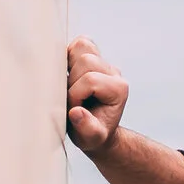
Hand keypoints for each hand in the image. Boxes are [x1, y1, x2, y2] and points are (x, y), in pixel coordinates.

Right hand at [66, 37, 128, 154]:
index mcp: (118, 89)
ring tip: (67, 83)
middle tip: (69, 97)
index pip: (91, 80)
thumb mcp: (91, 139)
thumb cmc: (93, 135)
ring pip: (83, 45)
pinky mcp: (92, 59)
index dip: (75, 95)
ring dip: (69, 63)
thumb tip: (76, 113)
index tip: (73, 110)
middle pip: (87, 59)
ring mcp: (103, 64)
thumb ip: (86, 128)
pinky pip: (79, 44)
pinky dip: (68, 55)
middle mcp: (114, 73)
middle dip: (71, 79)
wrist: (95, 131)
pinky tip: (66, 73)